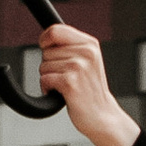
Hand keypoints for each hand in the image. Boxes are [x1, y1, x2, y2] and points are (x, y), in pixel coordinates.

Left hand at [37, 23, 140, 145]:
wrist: (102, 115)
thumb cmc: (89, 89)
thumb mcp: (86, 60)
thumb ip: (70, 46)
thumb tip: (45, 37)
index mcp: (90, 44)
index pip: (55, 30)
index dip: (45, 40)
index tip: (47, 50)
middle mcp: (86, 53)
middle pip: (46, 51)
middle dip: (49, 65)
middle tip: (66, 77)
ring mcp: (79, 67)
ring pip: (44, 66)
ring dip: (49, 78)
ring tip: (66, 86)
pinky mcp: (71, 82)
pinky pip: (44, 79)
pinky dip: (47, 88)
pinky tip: (62, 94)